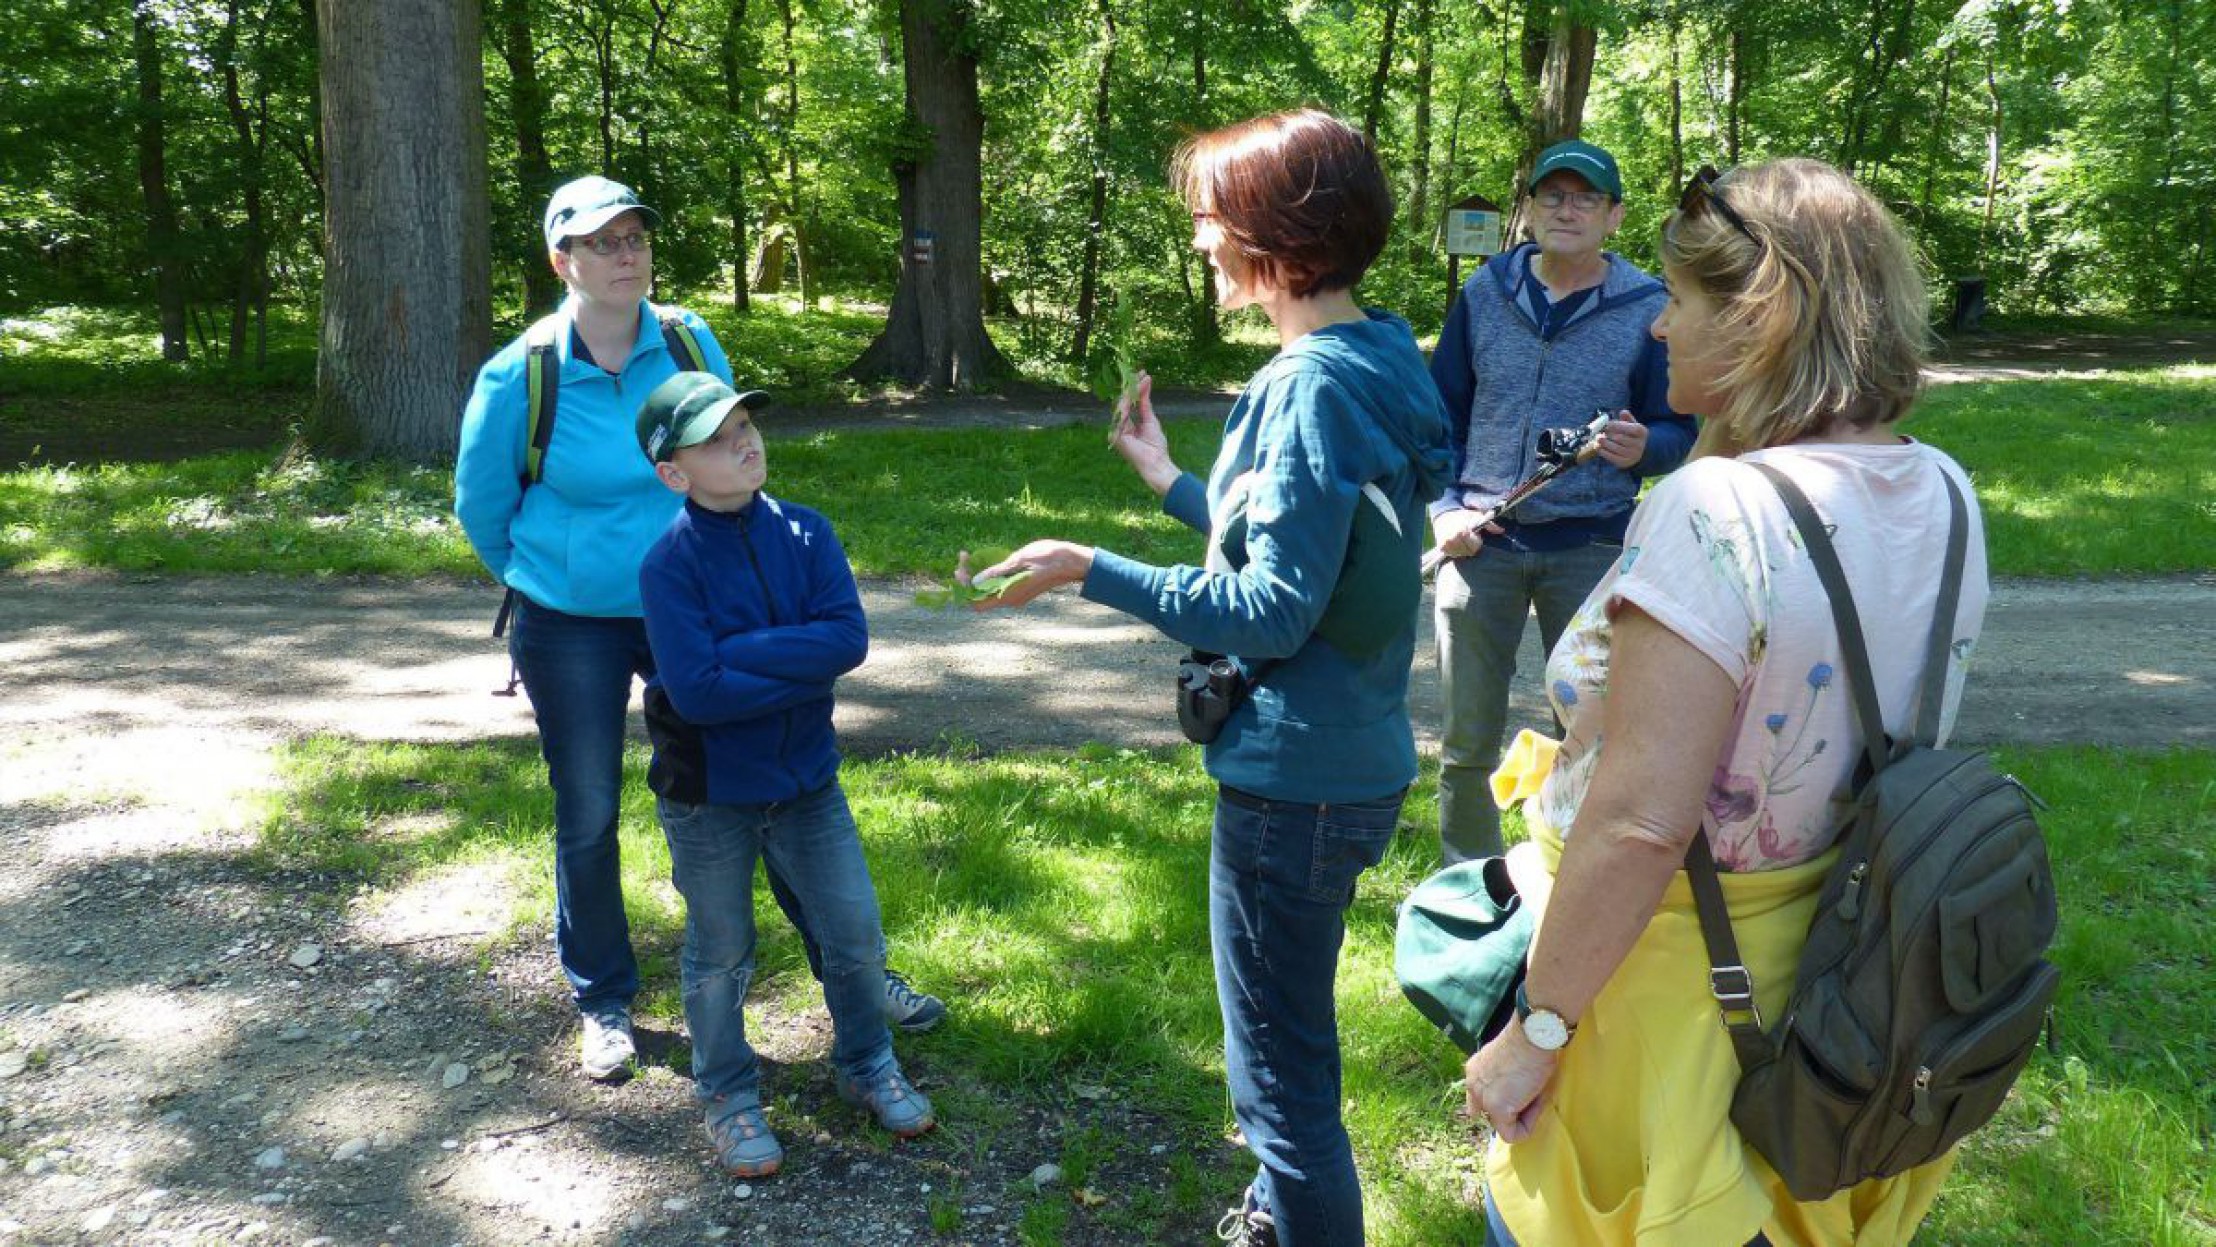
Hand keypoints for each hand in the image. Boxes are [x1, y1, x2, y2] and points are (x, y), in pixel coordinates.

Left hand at [967, 540, 1094, 609]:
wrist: (1073, 562)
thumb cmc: (1049, 558)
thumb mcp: (1020, 560)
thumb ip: (997, 572)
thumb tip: (976, 581)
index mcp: (1010, 594)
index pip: (976, 602)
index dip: (964, 588)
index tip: (961, 568)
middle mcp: (1011, 599)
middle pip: (980, 596)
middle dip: (967, 579)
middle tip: (963, 557)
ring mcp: (1016, 595)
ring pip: (988, 591)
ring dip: (977, 576)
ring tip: (971, 557)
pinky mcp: (1020, 589)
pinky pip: (998, 586)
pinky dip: (989, 576)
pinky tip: (987, 561)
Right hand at [1110, 373, 1180, 496]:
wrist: (1157, 463)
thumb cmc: (1155, 446)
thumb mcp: (1150, 419)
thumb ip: (1144, 403)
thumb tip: (1145, 382)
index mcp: (1125, 425)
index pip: (1127, 403)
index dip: (1134, 389)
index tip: (1142, 374)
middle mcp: (1118, 427)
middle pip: (1122, 402)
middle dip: (1131, 386)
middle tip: (1140, 372)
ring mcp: (1115, 431)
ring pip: (1121, 405)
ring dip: (1131, 390)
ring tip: (1141, 378)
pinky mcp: (1116, 435)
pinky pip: (1122, 414)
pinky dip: (1129, 401)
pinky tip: (1136, 390)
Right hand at [1432, 507, 1502, 559]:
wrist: (1444, 516)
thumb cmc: (1463, 516)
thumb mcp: (1477, 516)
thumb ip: (1489, 524)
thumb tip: (1501, 530)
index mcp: (1463, 531)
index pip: (1475, 547)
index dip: (1477, 542)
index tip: (1475, 535)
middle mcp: (1453, 538)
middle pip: (1469, 552)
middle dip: (1470, 546)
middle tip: (1468, 538)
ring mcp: (1446, 544)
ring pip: (1461, 555)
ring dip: (1463, 549)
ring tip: (1461, 540)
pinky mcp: (1442, 547)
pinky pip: (1453, 555)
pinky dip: (1455, 551)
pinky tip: (1455, 543)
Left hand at [1464, 1021, 1560, 1143]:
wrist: (1533, 1035)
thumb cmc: (1530, 1042)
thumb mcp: (1510, 1062)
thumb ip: (1505, 1081)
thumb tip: (1518, 1099)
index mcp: (1475, 1071)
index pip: (1477, 1099)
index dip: (1500, 1101)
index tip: (1518, 1095)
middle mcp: (1473, 1085)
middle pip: (1488, 1114)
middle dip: (1509, 1110)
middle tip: (1529, 1096)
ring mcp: (1483, 1099)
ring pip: (1502, 1124)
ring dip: (1522, 1116)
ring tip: (1536, 1093)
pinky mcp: (1497, 1110)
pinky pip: (1511, 1133)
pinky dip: (1527, 1126)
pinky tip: (1536, 1104)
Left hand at [1594, 411, 1646, 468]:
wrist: (1641, 452)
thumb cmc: (1633, 435)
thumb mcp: (1633, 425)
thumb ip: (1627, 418)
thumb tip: (1622, 412)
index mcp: (1642, 432)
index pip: (1629, 428)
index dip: (1617, 425)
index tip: (1607, 424)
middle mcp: (1639, 444)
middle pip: (1620, 438)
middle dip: (1608, 434)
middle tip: (1600, 431)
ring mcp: (1632, 455)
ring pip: (1615, 448)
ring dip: (1604, 443)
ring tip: (1598, 438)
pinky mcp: (1625, 462)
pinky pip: (1612, 457)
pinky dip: (1603, 452)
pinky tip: (1598, 447)